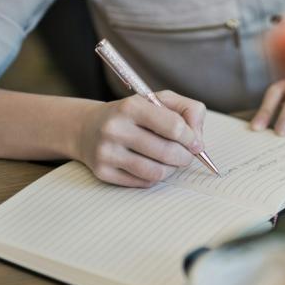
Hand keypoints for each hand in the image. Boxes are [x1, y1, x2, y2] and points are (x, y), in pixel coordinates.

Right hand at [75, 90, 205, 186]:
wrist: (86, 128)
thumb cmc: (133, 115)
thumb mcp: (159, 101)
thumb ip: (188, 111)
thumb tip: (198, 141)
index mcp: (131, 106)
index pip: (175, 127)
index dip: (191, 138)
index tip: (194, 142)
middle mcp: (115, 128)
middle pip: (168, 152)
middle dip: (186, 157)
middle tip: (187, 155)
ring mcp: (106, 152)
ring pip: (157, 172)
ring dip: (172, 169)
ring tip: (171, 161)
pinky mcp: (103, 172)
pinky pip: (144, 183)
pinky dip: (155, 177)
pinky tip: (151, 165)